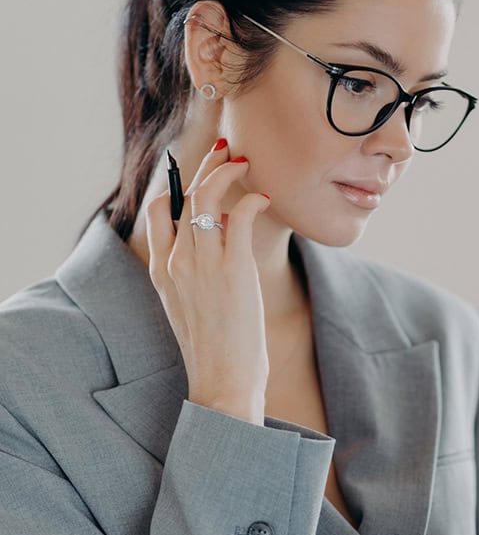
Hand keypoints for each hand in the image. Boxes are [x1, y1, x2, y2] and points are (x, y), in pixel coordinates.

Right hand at [145, 139, 271, 423]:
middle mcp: (176, 261)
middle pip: (184, 194)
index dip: (178, 183)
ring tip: (247, 163)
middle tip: (228, 151)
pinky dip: (252, 199)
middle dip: (207, 165)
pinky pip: (239, 216)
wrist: (222, 383)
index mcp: (161, 270)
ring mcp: (202, 264)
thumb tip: (222, 237)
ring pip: (207, 196)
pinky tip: (264, 199)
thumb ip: (197, 272)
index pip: (158, 210)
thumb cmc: (216, 351)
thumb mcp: (192, 307)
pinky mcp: (233, 270)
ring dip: (229, 172)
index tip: (199, 171)